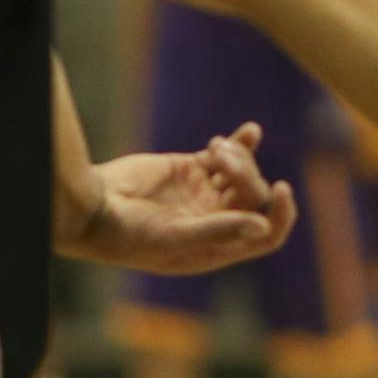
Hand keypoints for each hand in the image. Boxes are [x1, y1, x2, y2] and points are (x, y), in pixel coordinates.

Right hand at [55, 121, 298, 273]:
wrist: (94, 208)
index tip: (282, 188)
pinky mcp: (193, 168)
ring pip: (242, 172)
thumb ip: (219, 229)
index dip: (281, 215)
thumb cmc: (130, 234)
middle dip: (246, 174)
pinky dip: (241, 142)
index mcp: (217, 247)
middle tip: (220, 160)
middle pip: (254, 196)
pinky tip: (250, 131)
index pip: (266, 235)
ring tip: (214, 147)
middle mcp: (216, 221)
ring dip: (238, 156)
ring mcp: (206, 194)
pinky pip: (226, 155)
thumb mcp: (175, 236)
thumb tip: (262, 227)